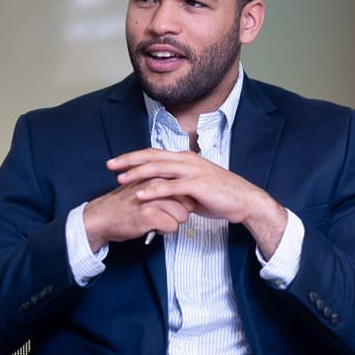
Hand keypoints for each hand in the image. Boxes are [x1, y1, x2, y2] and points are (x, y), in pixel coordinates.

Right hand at [83, 178, 194, 251]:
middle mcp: (156, 182)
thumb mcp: (147, 186)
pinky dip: (164, 231)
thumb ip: (166, 184)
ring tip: (156, 219)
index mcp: (158, 173)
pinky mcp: (149, 215)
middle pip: (189, 202)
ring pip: (183, 215)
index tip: (169, 204)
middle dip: (179, 212)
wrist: (103, 217)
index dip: (182, 200)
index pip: (187, 187)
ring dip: (172, 222)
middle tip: (161, 213)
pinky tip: (151, 226)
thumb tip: (188, 191)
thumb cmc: (126, 204)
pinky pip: (172, 227)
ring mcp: (153, 197)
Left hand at [108, 149, 287, 258]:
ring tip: (121, 179)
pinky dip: (155, 190)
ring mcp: (193, 171)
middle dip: (130, 160)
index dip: (134, 157)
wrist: (244, 201)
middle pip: (153, 156)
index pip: (155, 154)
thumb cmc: (221, 196)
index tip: (117, 162)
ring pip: (160, 169)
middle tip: (110, 165)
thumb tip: (162, 192)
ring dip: (138, 173)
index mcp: (185, 159)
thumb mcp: (195, 188)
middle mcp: (187, 160)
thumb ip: (177, 186)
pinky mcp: (198, 185)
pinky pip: (172, 186)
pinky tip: (141, 194)